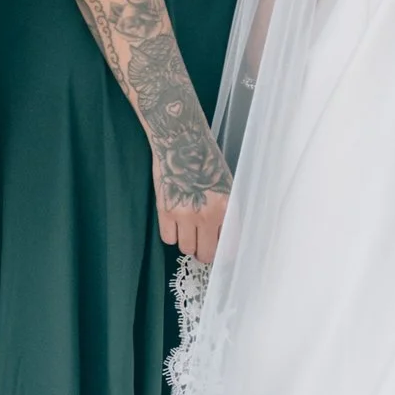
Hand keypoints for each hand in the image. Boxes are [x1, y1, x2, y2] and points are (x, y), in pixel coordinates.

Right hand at [156, 149, 231, 267]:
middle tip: (202, 243)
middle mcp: (209, 215)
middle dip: (204, 251)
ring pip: (186, 248)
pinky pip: (167, 239)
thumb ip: (227, 213)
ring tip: (187, 228)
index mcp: (228, 208)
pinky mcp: (166, 211)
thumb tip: (223, 237)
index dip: (223, 252)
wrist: (182, 141)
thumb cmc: (207, 160)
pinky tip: (175, 222)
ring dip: (187, 242)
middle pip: (206, 254)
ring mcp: (186, 214)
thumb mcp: (227, 186)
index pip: (229, 246)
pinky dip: (171, 234)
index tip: (219, 250)